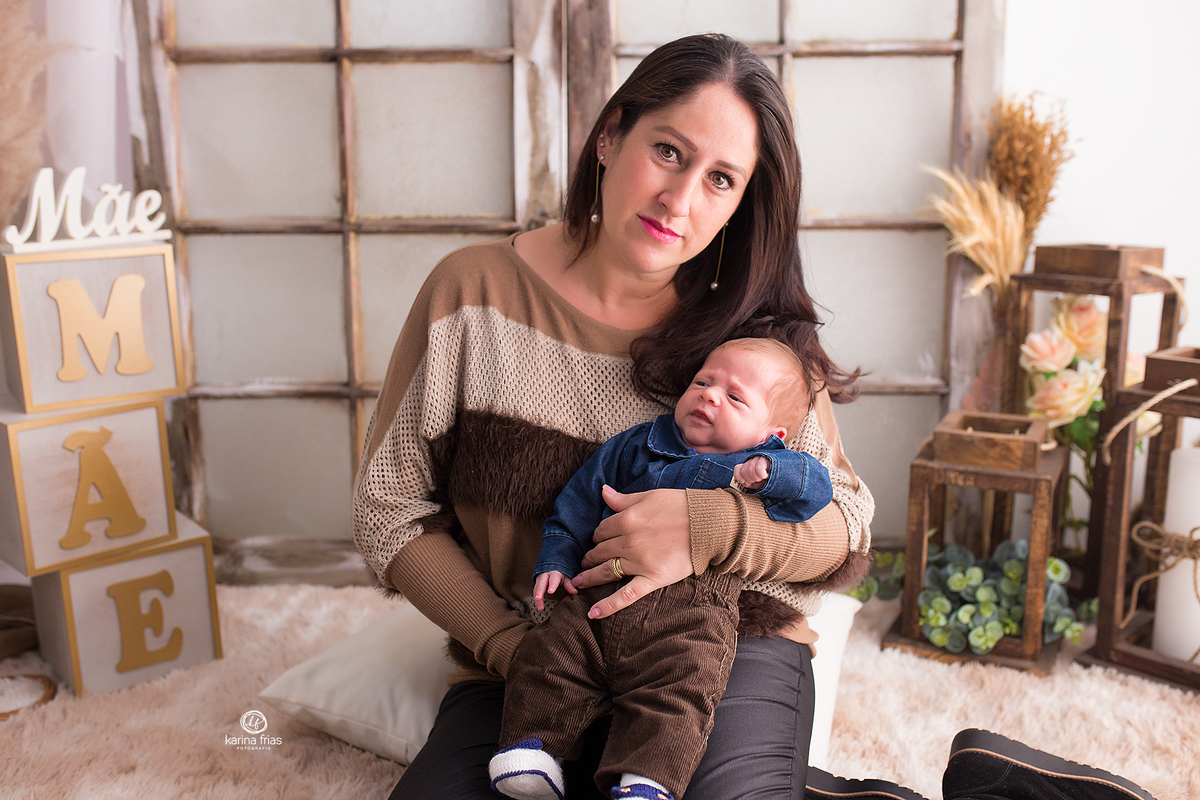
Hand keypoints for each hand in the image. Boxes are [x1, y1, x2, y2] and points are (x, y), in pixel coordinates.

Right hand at [533, 570, 576, 610]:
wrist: (552, 568)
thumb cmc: (560, 574)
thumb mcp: (566, 578)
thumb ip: (569, 585)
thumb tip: (575, 592)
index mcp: (554, 573)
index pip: (553, 579)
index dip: (552, 585)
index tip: (550, 591)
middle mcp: (544, 576)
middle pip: (541, 584)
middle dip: (539, 591)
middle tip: (538, 598)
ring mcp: (539, 580)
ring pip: (536, 589)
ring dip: (537, 599)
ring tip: (540, 608)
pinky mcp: (536, 585)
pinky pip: (535, 592)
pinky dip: (536, 600)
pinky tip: (539, 607)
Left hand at [570, 486, 692, 618]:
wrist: (709, 524)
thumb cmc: (682, 506)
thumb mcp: (650, 496)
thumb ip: (623, 499)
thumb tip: (603, 491)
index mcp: (627, 519)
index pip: (602, 530)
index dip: (598, 535)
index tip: (599, 539)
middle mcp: (628, 542)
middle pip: (600, 551)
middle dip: (591, 556)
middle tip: (586, 561)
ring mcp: (639, 562)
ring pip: (606, 571)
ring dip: (589, 577)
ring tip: (578, 582)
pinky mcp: (652, 579)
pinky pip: (626, 595)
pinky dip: (608, 606)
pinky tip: (593, 613)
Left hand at [734, 455, 769, 489]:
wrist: (785, 479)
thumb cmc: (770, 482)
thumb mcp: (757, 484)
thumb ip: (747, 482)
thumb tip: (741, 480)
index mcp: (749, 464)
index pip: (737, 469)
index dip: (740, 477)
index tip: (746, 482)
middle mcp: (753, 459)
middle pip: (744, 471)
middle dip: (750, 479)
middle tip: (759, 481)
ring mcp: (760, 457)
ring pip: (750, 470)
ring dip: (757, 478)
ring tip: (764, 479)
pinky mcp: (767, 458)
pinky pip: (758, 468)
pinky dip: (762, 475)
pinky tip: (767, 475)